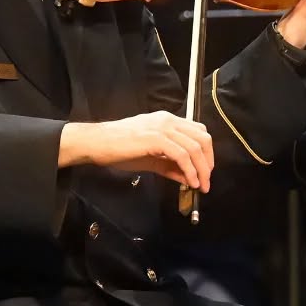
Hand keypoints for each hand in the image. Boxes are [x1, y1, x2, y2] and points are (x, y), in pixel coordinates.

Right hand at [59, 111, 214, 191]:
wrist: (97, 143)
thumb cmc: (119, 149)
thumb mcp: (150, 158)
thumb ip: (171, 166)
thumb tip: (189, 178)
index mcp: (167, 120)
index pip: (198, 131)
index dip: (206, 152)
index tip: (205, 171)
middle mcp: (168, 120)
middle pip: (202, 138)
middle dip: (208, 162)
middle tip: (206, 181)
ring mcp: (162, 127)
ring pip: (195, 147)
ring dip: (202, 169)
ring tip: (200, 185)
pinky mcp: (156, 138)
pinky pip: (182, 155)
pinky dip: (190, 170)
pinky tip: (190, 181)